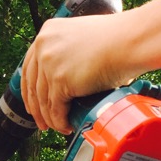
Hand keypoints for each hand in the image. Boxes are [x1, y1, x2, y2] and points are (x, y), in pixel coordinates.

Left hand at [20, 14, 133, 133]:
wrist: (131, 40)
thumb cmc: (117, 39)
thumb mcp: (81, 39)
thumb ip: (67, 54)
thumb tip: (66, 78)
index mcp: (47, 33)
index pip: (29, 67)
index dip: (29, 89)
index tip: (32, 102)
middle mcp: (43, 46)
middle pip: (31, 85)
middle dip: (37, 108)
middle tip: (42, 121)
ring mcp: (49, 63)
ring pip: (43, 100)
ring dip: (49, 118)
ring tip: (57, 127)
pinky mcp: (60, 81)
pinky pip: (55, 109)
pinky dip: (60, 121)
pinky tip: (66, 126)